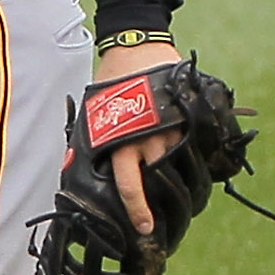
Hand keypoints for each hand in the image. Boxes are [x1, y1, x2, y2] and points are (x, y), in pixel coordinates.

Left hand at [91, 39, 183, 236]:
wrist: (138, 46)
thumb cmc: (112, 82)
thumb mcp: (96, 114)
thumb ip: (95, 142)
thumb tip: (79, 171)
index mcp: (121, 142)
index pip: (130, 186)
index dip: (139, 211)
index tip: (145, 228)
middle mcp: (149, 139)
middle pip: (161, 180)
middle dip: (165, 197)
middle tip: (167, 209)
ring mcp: (173, 128)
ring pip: (180, 164)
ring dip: (180, 175)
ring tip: (180, 182)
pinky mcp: (189, 116)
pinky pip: (195, 145)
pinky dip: (194, 154)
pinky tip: (193, 157)